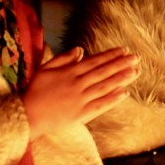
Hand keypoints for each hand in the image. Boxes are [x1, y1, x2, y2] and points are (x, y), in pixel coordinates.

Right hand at [23, 47, 137, 136]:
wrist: (28, 115)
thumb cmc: (35, 91)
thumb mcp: (45, 69)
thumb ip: (63, 58)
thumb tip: (80, 50)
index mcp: (69, 72)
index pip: (94, 61)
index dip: (110, 55)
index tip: (124, 50)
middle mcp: (78, 84)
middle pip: (103, 72)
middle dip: (121, 64)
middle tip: (136, 58)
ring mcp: (81, 100)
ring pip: (105, 87)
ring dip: (121, 79)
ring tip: (135, 72)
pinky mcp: (81, 114)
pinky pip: (100, 105)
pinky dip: (112, 99)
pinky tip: (124, 93)